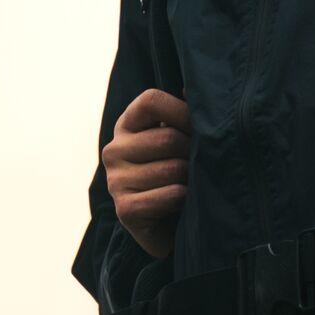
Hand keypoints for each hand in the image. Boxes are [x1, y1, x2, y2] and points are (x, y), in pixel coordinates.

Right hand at [102, 89, 191, 258]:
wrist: (167, 227)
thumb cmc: (177, 175)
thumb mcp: (178, 139)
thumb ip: (183, 114)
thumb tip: (191, 87)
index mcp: (126, 125)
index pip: (151, 100)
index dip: (182, 112)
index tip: (199, 127)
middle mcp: (113, 150)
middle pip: (168, 139)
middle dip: (193, 153)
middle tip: (201, 164)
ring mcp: (115, 180)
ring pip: (172, 169)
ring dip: (192, 178)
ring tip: (194, 184)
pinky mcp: (125, 210)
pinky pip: (168, 195)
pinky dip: (184, 199)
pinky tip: (184, 202)